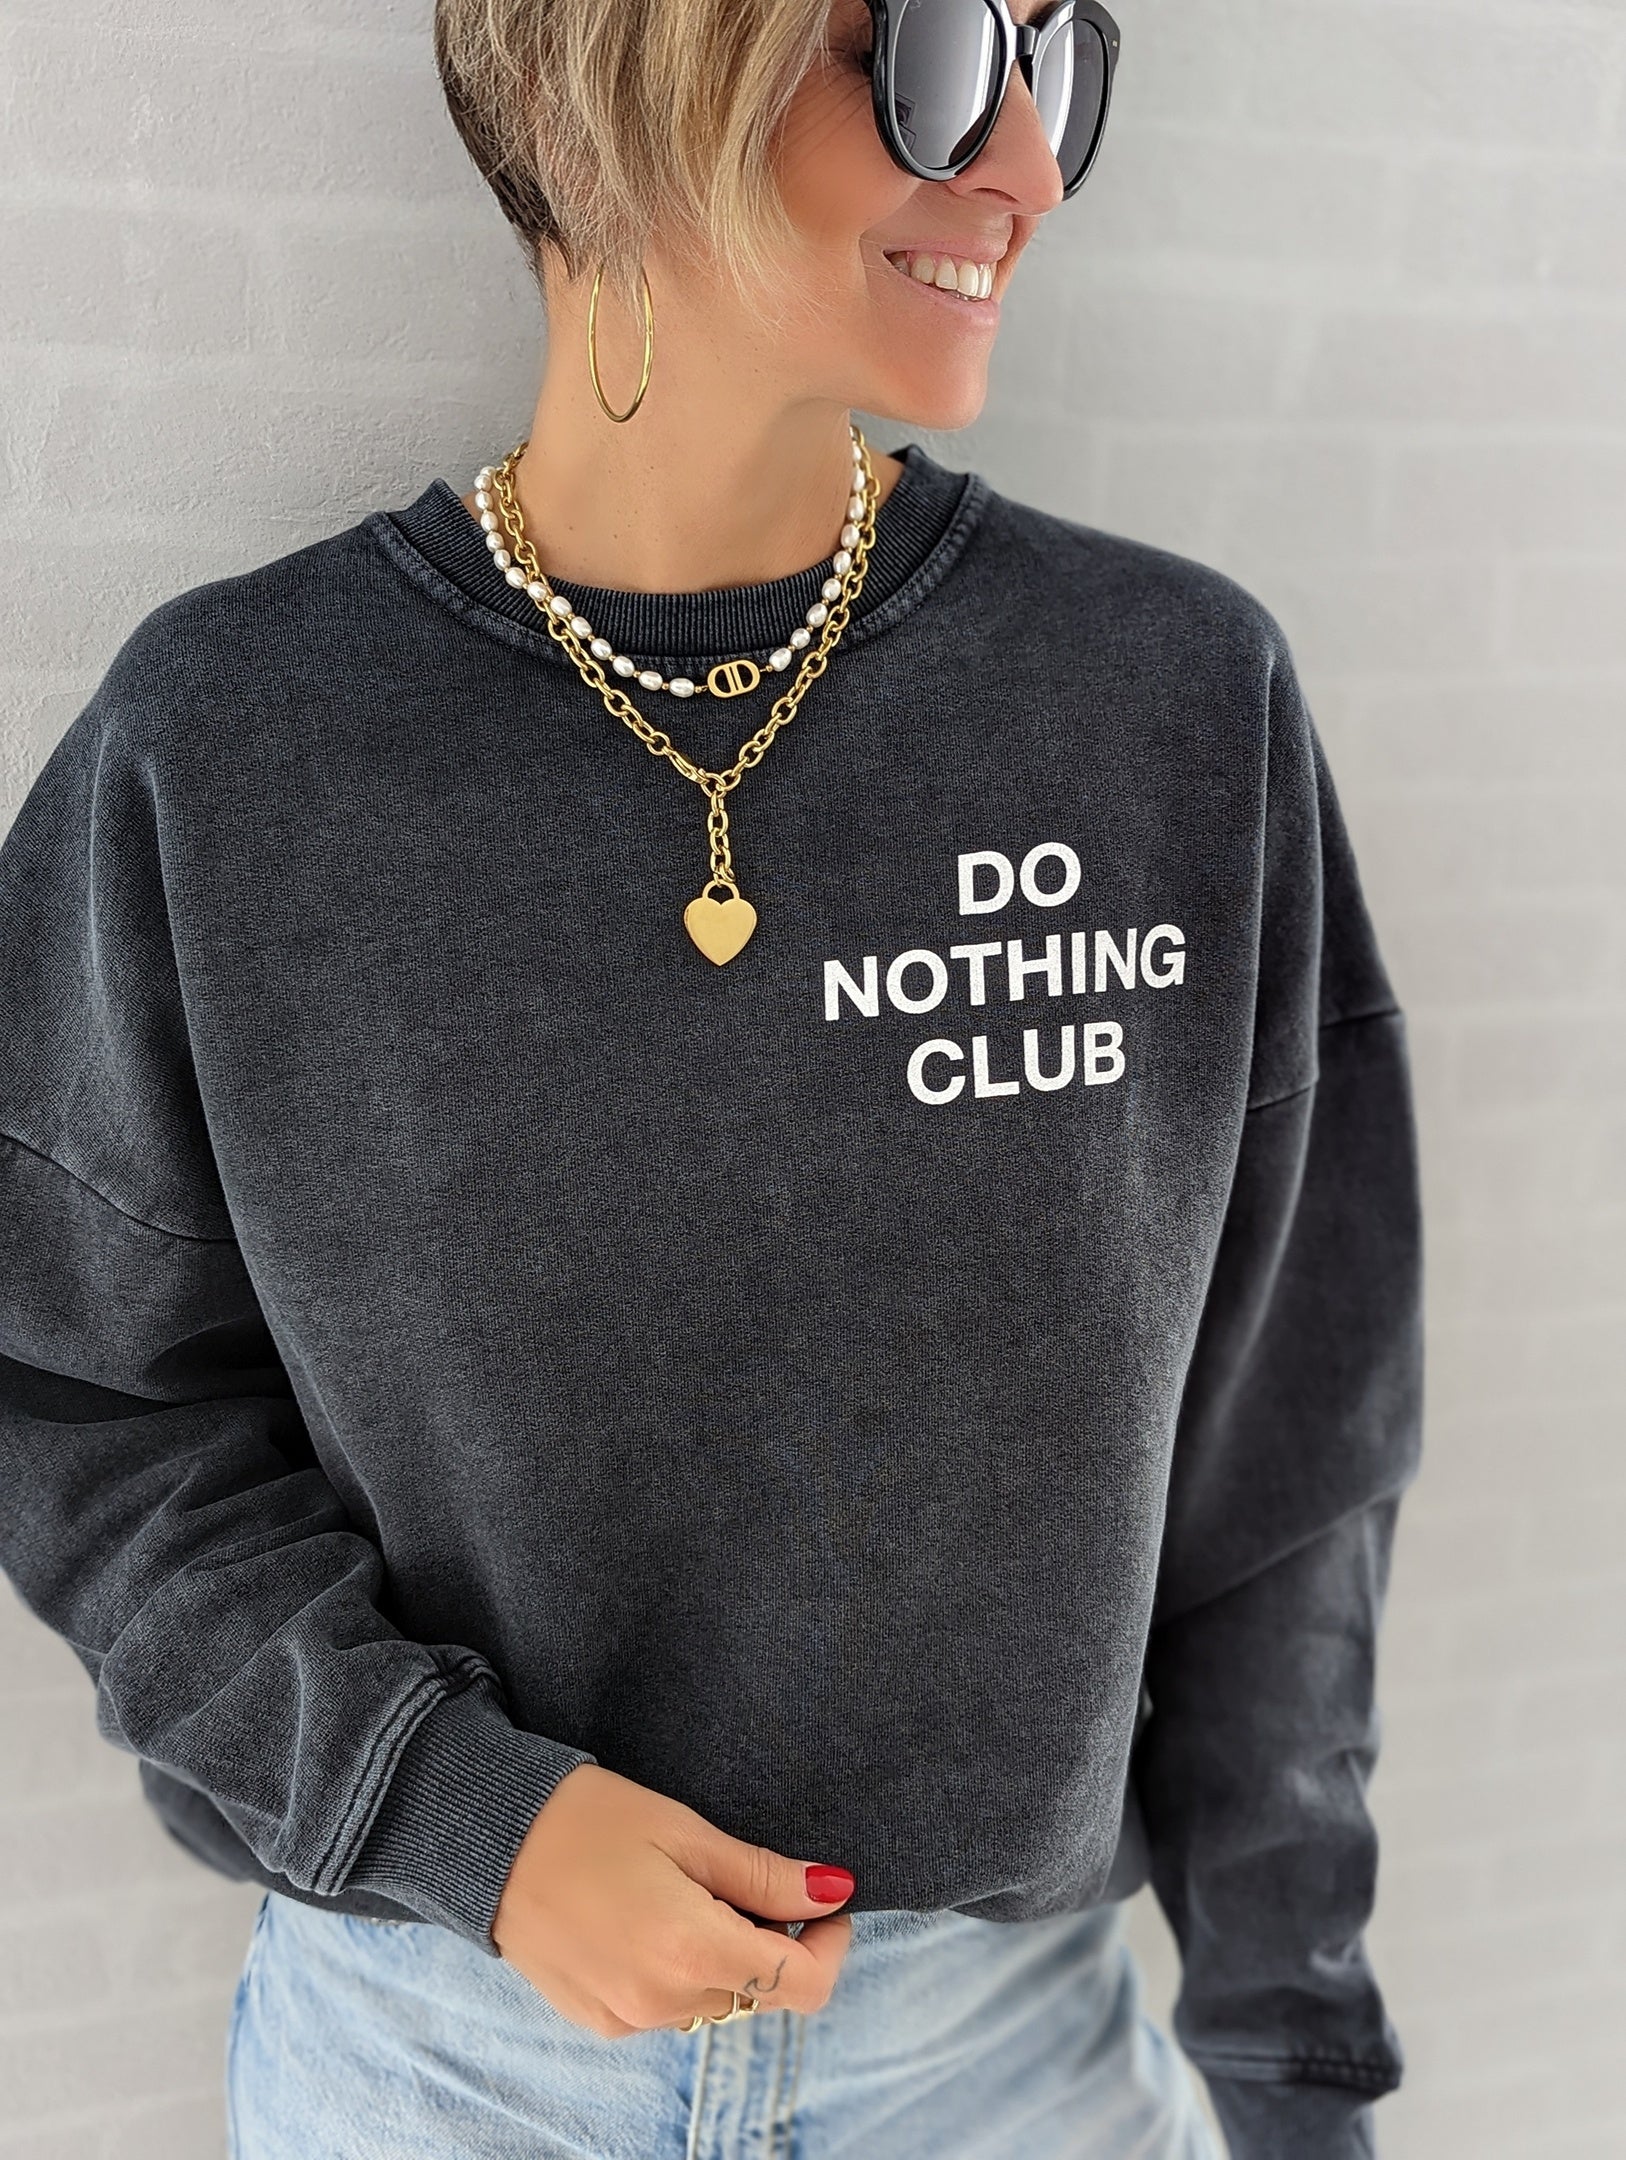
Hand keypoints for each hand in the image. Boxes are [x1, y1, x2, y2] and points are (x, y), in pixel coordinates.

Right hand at [491, 1762, 856, 2036]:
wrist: (486, 1841)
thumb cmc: (586, 1819)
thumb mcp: (685, 1831)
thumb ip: (764, 1874)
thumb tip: (833, 1892)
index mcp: (691, 1951)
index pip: (801, 1986)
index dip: (829, 1946)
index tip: (827, 1903)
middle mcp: (662, 2002)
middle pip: (759, 1992)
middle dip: (773, 1942)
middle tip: (745, 1878)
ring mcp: (627, 2018)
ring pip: (715, 2001)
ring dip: (724, 1957)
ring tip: (686, 1890)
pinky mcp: (599, 2020)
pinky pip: (668, 2007)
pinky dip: (680, 1970)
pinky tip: (650, 1917)